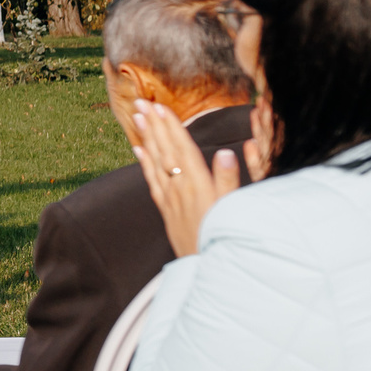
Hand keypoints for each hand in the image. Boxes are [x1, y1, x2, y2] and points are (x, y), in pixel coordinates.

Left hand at [130, 99, 244, 257]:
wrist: (206, 269)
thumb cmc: (226, 237)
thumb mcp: (233, 208)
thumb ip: (228, 180)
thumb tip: (224, 152)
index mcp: (198, 184)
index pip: (182, 148)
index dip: (171, 126)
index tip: (160, 107)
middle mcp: (180, 188)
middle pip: (165, 150)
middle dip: (154, 125)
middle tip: (141, 102)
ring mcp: (170, 198)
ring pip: (155, 162)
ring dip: (146, 138)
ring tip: (137, 117)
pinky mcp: (166, 209)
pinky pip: (152, 182)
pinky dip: (144, 164)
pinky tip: (137, 150)